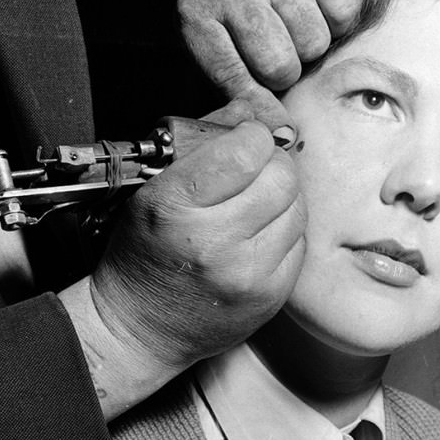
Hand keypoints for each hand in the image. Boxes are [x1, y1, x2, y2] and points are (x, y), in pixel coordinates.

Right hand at [82, 118, 305, 407]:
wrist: (139, 329)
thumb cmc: (143, 251)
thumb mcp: (151, 187)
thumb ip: (203, 141)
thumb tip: (252, 111)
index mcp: (175, 207)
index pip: (245, 151)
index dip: (250, 137)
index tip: (243, 141)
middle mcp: (214, 243)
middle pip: (281, 177)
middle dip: (271, 164)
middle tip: (251, 171)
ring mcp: (248, 275)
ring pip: (298, 208)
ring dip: (281, 198)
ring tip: (252, 204)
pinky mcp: (271, 297)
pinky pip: (300, 243)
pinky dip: (284, 232)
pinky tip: (257, 236)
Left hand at [178, 0, 359, 126]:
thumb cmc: (241, 4)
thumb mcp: (219, 40)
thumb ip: (239, 87)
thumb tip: (279, 130)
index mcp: (198, 12)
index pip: (231, 77)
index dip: (257, 103)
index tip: (274, 120)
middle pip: (280, 66)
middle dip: (287, 69)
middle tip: (282, 50)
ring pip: (314, 43)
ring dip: (312, 43)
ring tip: (297, 23)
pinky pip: (344, 15)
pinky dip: (338, 19)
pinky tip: (318, 4)